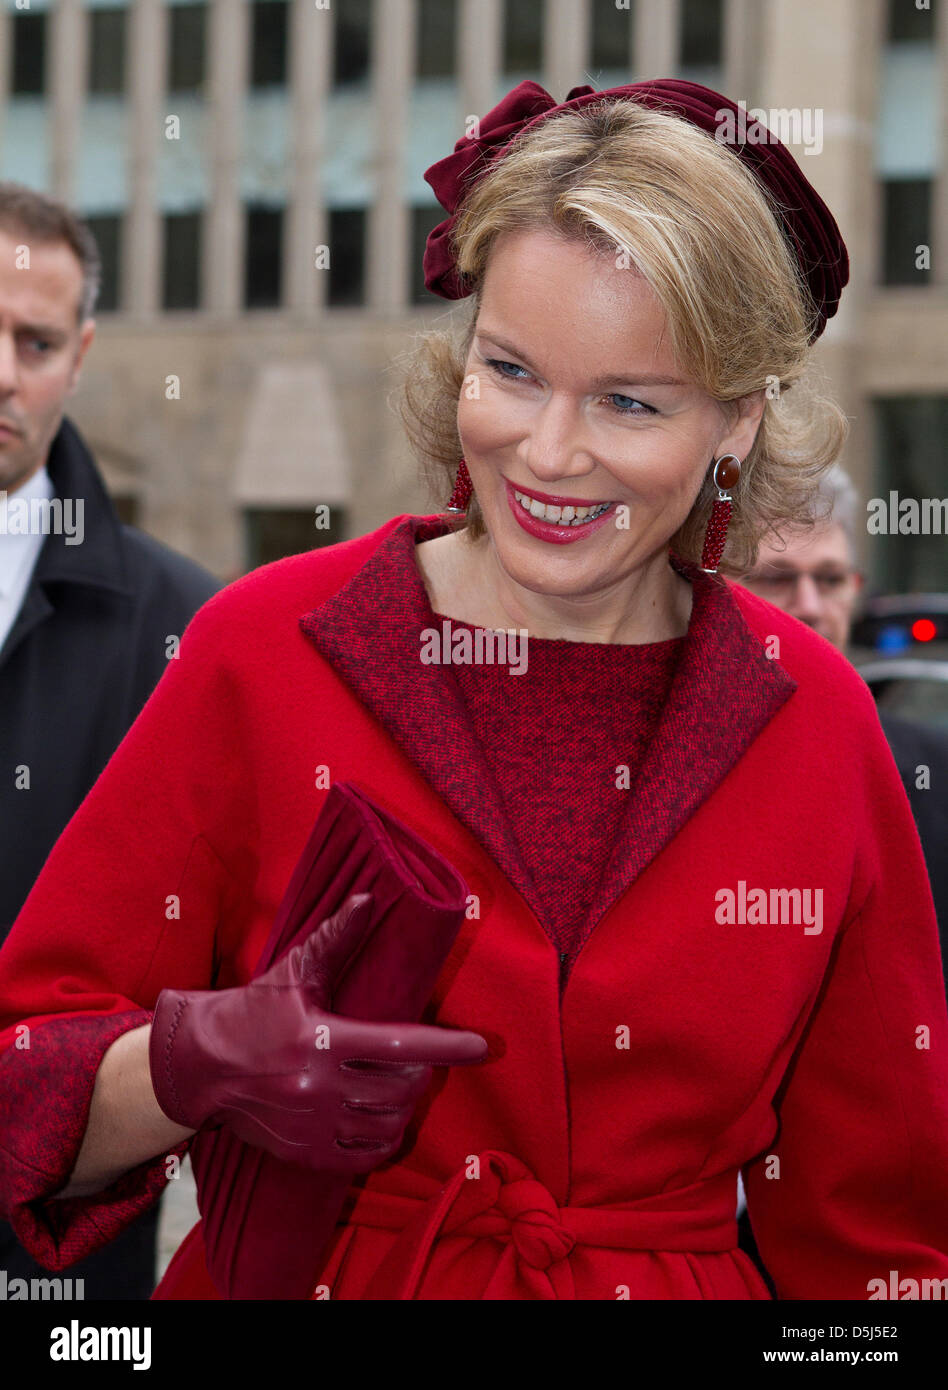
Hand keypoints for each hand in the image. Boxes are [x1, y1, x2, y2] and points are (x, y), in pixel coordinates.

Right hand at [148, 894, 486, 1173]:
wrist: (198, 1066)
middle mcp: (319, 1087)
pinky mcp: (305, 1152)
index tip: (482, 1046)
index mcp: (321, 1039)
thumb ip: (336, 938)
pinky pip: (364, 1157)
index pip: (401, 1044)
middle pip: (401, 1088)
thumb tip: (369, 899)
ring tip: (400, 1085)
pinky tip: (383, 1119)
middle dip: (421, 1073)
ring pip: (387, 1124)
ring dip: (405, 1106)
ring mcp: (313, 1125)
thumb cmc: (250, 1011)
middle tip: (418, 1058)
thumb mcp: (293, 971)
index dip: (448, 1046)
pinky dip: (384, 1140)